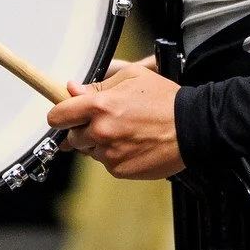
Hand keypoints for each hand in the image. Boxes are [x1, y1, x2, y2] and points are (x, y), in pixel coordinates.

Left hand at [47, 61, 182, 179]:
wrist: (192, 128)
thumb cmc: (164, 100)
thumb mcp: (132, 79)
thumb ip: (97, 85)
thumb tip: (71, 89)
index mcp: (99, 106)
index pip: (57, 116)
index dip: (60, 115)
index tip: (64, 116)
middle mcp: (100, 131)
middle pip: (71, 137)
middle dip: (83, 130)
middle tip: (107, 122)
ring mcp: (109, 153)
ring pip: (89, 151)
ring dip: (100, 143)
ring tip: (126, 132)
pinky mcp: (118, 170)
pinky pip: (106, 163)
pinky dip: (115, 156)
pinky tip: (133, 145)